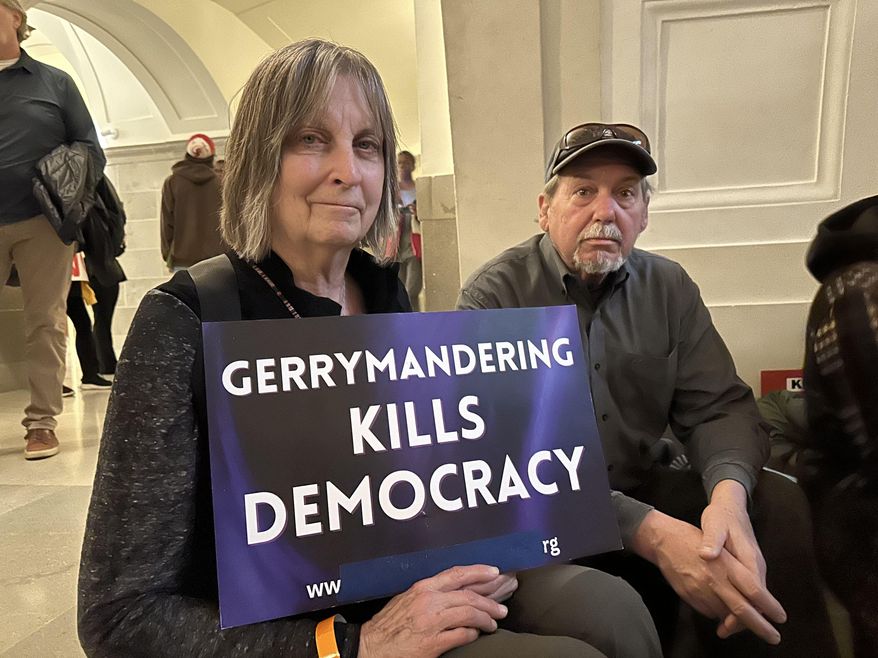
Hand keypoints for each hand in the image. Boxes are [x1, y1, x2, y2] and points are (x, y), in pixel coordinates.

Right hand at [358, 565, 508, 657]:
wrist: (371, 647)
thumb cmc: (388, 625)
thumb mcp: (407, 599)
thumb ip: (430, 593)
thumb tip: (456, 592)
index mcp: (423, 588)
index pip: (456, 574)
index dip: (478, 572)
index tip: (494, 572)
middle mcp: (429, 601)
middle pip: (469, 596)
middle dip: (490, 601)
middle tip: (502, 607)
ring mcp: (432, 622)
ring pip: (469, 614)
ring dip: (486, 619)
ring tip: (493, 623)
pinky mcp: (433, 643)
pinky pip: (462, 635)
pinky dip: (473, 634)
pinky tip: (476, 635)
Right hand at [631, 510, 784, 644]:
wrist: (664, 539)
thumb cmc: (695, 539)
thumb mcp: (721, 546)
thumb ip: (737, 570)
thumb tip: (756, 594)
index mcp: (726, 564)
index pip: (753, 590)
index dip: (768, 605)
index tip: (780, 617)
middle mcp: (714, 579)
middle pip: (742, 610)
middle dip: (760, 627)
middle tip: (774, 638)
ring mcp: (700, 590)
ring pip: (725, 614)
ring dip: (737, 621)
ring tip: (747, 622)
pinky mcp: (689, 597)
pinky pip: (709, 611)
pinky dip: (719, 612)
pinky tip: (721, 606)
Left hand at [700, 480, 773, 637]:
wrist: (730, 506)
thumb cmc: (721, 516)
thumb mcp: (714, 524)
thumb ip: (712, 541)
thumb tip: (706, 555)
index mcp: (749, 559)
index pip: (752, 593)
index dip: (743, 612)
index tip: (729, 627)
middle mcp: (756, 566)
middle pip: (756, 601)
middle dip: (746, 620)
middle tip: (726, 633)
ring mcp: (753, 567)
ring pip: (753, 598)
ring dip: (741, 613)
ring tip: (724, 628)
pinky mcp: (747, 567)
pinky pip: (748, 591)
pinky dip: (740, 603)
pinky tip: (725, 610)